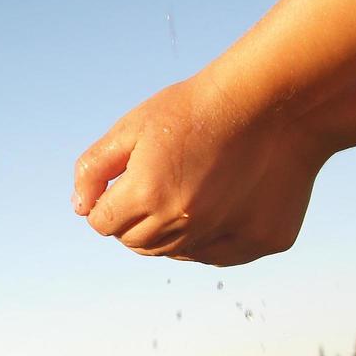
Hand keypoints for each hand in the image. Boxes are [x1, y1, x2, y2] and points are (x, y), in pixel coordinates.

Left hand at [71, 73, 333, 265]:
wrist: (274, 101)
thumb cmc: (196, 109)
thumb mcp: (133, 127)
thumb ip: (95, 169)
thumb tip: (81, 209)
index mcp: (147, 194)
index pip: (103, 224)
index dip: (107, 203)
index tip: (122, 184)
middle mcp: (185, 224)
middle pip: (136, 243)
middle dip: (133, 219)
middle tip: (154, 184)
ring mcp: (226, 236)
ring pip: (174, 253)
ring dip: (168, 231)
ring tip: (184, 189)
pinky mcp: (261, 241)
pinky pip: (216, 255)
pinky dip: (207, 238)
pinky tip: (217, 202)